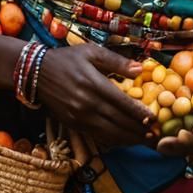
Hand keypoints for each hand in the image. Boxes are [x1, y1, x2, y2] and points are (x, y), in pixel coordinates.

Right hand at [35, 43, 155, 150]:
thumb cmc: (68, 59)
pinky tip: (124, 140)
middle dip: (138, 129)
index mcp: (93, 84)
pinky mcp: (73, 125)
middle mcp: (87, 104)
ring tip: (144, 140)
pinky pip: (97, 136)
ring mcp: (79, 117)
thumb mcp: (92, 52)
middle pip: (118, 121)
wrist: (37, 73)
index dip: (139, 113)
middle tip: (155, 134)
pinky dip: (113, 140)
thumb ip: (116, 61)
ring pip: (109, 133)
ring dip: (128, 138)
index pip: (121, 103)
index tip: (153, 119)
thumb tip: (140, 68)